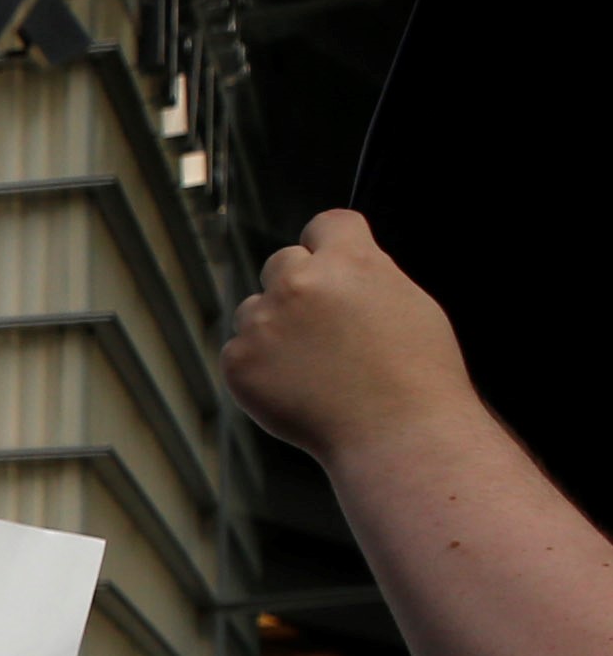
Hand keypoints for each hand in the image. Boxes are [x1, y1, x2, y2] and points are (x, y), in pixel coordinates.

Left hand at [221, 212, 478, 468]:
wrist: (397, 432)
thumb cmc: (417, 373)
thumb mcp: (407, 300)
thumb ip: (364, 273)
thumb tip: (338, 265)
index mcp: (348, 260)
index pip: (324, 224)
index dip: (329, 245)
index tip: (331, 263)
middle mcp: (299, 282)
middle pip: (282, 262)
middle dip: (298, 285)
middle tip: (324, 327)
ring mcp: (263, 322)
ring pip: (253, 308)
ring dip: (272, 327)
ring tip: (313, 364)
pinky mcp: (239, 362)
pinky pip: (239, 352)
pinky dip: (258, 367)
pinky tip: (295, 387)